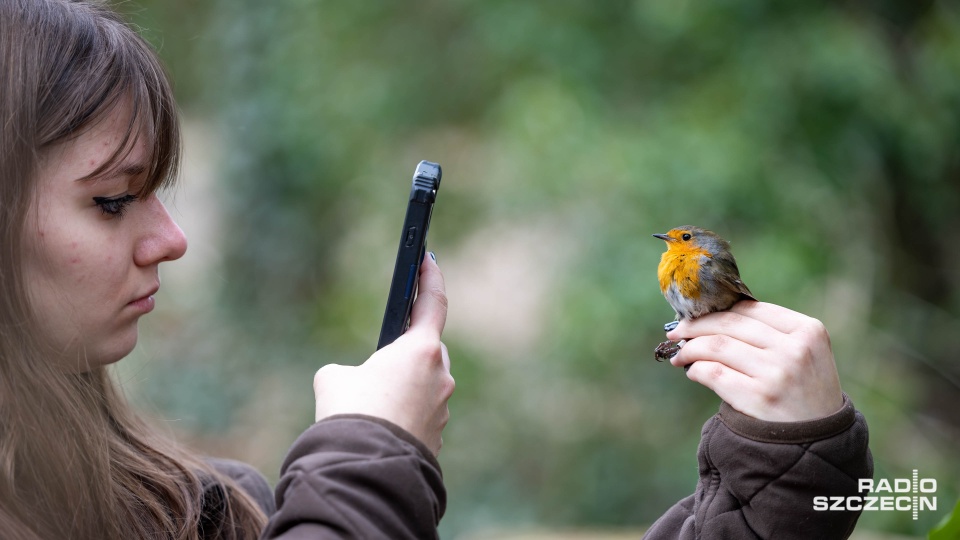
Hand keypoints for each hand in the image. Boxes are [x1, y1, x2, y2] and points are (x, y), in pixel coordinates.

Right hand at [313, 254, 453, 454]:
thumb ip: (348, 371)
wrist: (364, 468)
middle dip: (407, 353)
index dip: (430, 279)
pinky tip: (379, 428)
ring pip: (424, 388)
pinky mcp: (436, 438)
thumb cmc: (350, 413)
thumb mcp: (333, 378)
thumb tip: (352, 384)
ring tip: (370, 405)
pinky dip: (402, 418)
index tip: (429, 261)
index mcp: (421, 350)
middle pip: (428, 351)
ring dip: (403, 390)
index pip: (433, 303)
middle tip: (380, 361)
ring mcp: (442, 409)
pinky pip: (419, 418)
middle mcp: (440, 376)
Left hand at [666, 301, 843, 421]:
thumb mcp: (804, 355)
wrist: (821, 441)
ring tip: (680, 355)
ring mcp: (777, 372)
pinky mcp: (758, 397)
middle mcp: (794, 348)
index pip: (749, 308)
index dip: (715, 309)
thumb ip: (770, 334)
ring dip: (690, 348)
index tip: (694, 315)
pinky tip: (693, 372)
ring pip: (716, 345)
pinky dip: (696, 369)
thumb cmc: (804, 394)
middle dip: (695, 326)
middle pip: (729, 323)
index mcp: (808, 330)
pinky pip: (713, 373)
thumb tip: (710, 318)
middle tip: (676, 332)